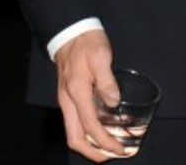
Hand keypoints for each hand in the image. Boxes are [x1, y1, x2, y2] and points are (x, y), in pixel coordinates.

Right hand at [55, 30, 127, 159]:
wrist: (71, 32)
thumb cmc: (86, 43)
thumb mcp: (101, 56)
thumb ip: (107, 81)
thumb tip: (114, 102)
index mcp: (76, 92)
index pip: (90, 126)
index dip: (105, 142)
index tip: (119, 149)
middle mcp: (68, 101)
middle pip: (76, 138)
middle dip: (94, 152)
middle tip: (113, 154)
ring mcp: (67, 100)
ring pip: (74, 132)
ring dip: (91, 144)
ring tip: (109, 147)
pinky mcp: (70, 97)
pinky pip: (76, 122)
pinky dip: (88, 132)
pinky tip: (102, 130)